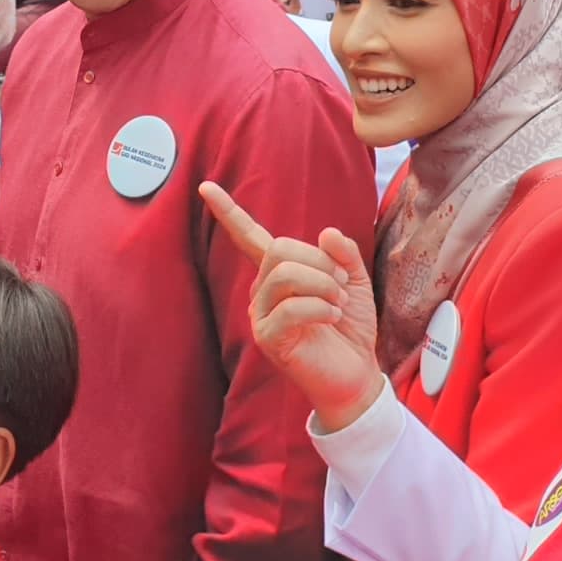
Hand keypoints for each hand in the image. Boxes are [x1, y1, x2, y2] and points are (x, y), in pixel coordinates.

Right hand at [198, 181, 384, 430]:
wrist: (357, 374)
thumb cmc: (351, 328)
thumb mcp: (356, 281)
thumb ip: (343, 253)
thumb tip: (326, 232)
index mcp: (279, 273)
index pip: (249, 236)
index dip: (228, 211)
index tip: (205, 186)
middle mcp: (263, 291)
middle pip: (280, 250)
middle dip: (320, 263)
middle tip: (343, 286)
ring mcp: (261, 315)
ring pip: (285, 274)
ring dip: (323, 285)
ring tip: (339, 303)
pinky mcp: (268, 338)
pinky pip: (290, 308)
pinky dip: (321, 308)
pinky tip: (333, 318)